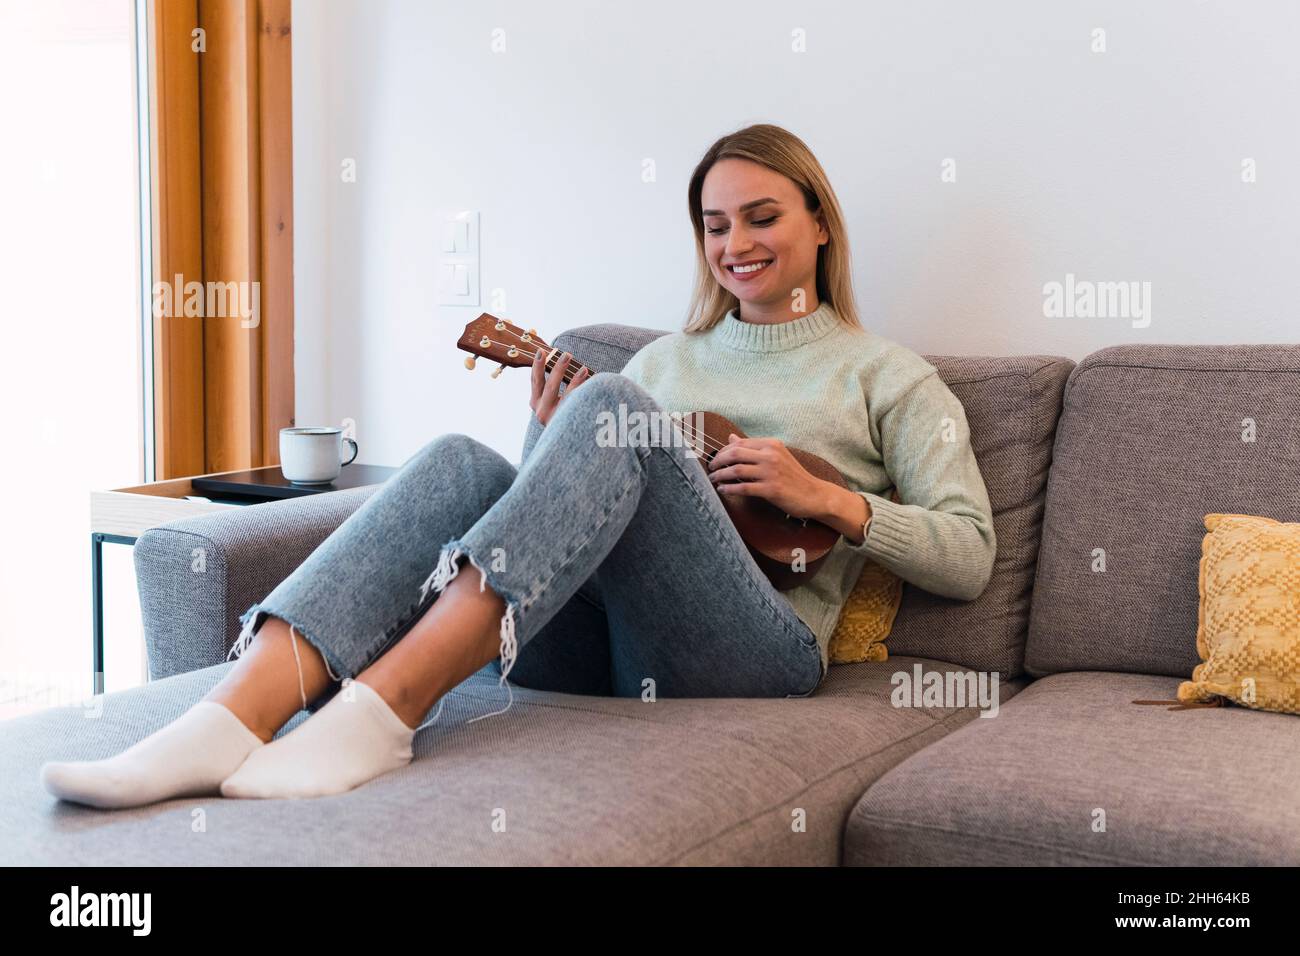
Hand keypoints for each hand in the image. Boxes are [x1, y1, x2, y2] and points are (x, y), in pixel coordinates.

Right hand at [530, 347, 590, 426]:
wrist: (568, 445)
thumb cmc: (562, 419)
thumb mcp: (552, 405)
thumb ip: (552, 389)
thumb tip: (565, 364)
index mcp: (536, 404)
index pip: (535, 381)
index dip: (537, 365)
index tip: (541, 351)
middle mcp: (541, 412)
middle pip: (548, 386)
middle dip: (557, 368)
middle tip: (566, 354)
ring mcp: (553, 419)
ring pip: (564, 395)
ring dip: (573, 379)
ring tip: (583, 368)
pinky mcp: (566, 424)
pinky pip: (575, 403)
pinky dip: (582, 389)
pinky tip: (588, 380)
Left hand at [706, 433, 830, 518]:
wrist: (814, 494)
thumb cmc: (793, 476)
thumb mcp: (775, 456)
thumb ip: (753, 447)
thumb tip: (731, 438)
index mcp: (771, 444)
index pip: (740, 444)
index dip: (723, 451)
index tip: (716, 459)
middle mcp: (771, 455)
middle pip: (734, 454)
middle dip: (717, 461)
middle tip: (711, 469)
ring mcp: (771, 472)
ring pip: (736, 470)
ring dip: (720, 475)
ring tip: (714, 480)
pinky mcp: (772, 489)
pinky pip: (743, 488)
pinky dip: (730, 489)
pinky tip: (723, 490)